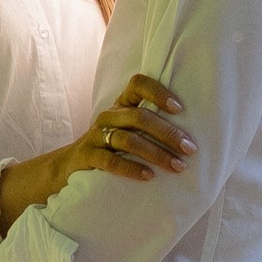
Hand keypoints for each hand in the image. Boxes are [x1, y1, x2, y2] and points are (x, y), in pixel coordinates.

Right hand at [0, 73, 189, 228]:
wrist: (72, 165)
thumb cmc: (112, 147)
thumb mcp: (128, 129)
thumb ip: (150, 125)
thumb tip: (190, 134)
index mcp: (121, 104)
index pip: (138, 84)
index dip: (158, 92)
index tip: (179, 109)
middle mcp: (109, 116)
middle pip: (139, 117)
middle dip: (168, 133)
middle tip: (189, 149)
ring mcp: (95, 135)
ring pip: (128, 140)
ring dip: (156, 154)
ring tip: (177, 166)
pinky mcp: (87, 156)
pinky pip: (110, 161)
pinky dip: (131, 169)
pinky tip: (149, 176)